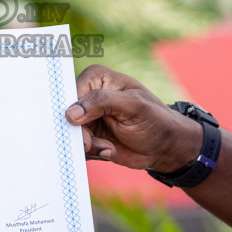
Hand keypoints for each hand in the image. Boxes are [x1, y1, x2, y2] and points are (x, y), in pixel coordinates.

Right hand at [66, 64, 200, 171]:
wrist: (165, 148)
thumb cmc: (155, 120)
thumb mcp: (132, 106)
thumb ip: (101, 102)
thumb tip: (70, 113)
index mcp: (97, 78)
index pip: (71, 92)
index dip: (73, 112)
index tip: (82, 128)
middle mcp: (88, 95)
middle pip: (66, 115)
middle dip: (79, 133)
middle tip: (93, 145)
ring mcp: (88, 117)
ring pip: (70, 133)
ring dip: (87, 145)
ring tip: (108, 148)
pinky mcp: (89, 135)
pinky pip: (77, 146)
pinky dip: (91, 152)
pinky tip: (108, 151)